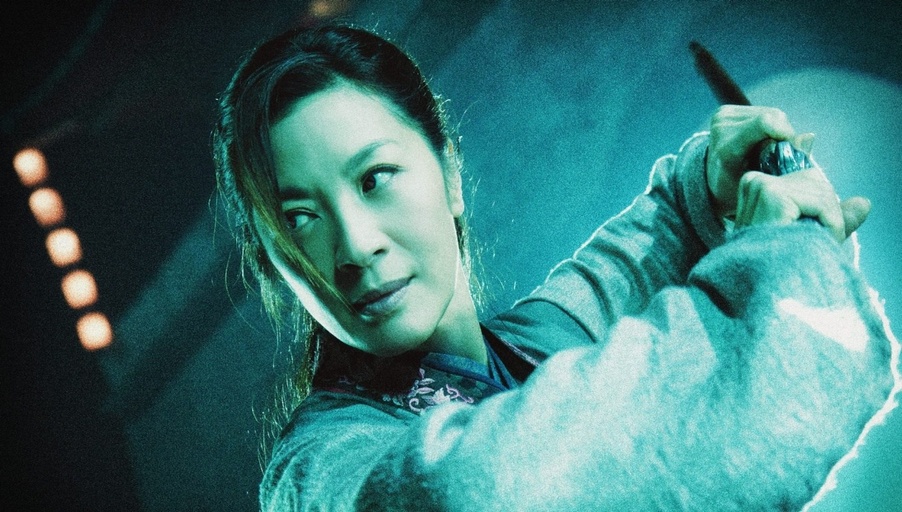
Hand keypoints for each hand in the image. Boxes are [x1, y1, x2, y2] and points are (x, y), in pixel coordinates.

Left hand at [706, 105, 869, 240]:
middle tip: (777, 155)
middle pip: (773, 116)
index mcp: (727, 148)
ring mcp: (722, 116)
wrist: (710, 182)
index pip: (765, 123)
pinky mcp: (725, 112)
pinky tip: (759, 143)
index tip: (793, 149)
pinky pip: (761, 112)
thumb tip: (809, 136)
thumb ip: (784, 162)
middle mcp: (721, 127)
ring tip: (766, 151)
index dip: (786, 131)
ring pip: (770, 113)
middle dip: (783, 134)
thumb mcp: (761, 183)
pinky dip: (767, 127)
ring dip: (776, 130)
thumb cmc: (736, 190)